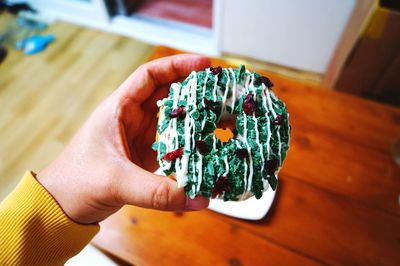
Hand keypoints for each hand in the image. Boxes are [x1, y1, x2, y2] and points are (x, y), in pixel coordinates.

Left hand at [37, 55, 210, 223]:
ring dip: (196, 114)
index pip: (150, 75)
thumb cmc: (77, 182)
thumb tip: (199, 198)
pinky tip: (208, 144)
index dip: (177, 65)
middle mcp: (132, 118)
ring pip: (174, 117)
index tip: (205, 64)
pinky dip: (191, 141)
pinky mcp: (147, 155)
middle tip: (222, 89)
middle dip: (195, 87)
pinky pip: (174, 142)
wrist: (64, 205)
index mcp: (119, 109)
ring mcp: (141, 137)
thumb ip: (157, 192)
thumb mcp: (116, 182)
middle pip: (168, 92)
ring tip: (222, 112)